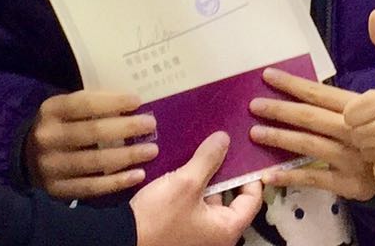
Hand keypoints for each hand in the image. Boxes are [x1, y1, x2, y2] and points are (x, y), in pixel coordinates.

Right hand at [24, 89, 157, 200]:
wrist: (27, 159)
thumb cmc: (60, 126)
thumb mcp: (66, 108)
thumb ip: (91, 104)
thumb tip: (132, 104)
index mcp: (51, 110)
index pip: (84, 104)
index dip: (113, 102)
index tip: (137, 101)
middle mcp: (47, 138)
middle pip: (93, 132)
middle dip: (126, 128)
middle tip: (151, 125)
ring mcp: (51, 167)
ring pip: (95, 162)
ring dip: (127, 156)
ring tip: (151, 150)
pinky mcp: (57, 190)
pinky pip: (92, 187)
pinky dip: (117, 182)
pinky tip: (138, 175)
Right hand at [132, 131, 262, 245]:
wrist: (121, 238)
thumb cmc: (159, 216)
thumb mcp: (186, 183)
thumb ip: (208, 159)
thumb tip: (225, 138)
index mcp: (226, 230)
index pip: (253, 201)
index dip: (252, 176)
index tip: (247, 154)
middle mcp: (216, 237)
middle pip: (232, 200)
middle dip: (227, 174)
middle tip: (226, 147)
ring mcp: (198, 235)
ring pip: (211, 201)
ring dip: (209, 179)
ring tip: (206, 152)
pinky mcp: (181, 231)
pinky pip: (196, 206)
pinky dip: (196, 189)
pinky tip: (189, 168)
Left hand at [250, 69, 374, 200]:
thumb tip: (374, 18)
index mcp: (360, 106)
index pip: (320, 93)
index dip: (293, 84)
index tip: (268, 75)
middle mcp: (355, 131)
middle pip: (311, 118)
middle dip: (280, 110)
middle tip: (253, 105)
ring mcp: (352, 158)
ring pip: (310, 146)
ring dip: (281, 139)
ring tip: (255, 133)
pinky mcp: (350, 183)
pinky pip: (316, 179)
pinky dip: (291, 177)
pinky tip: (268, 175)